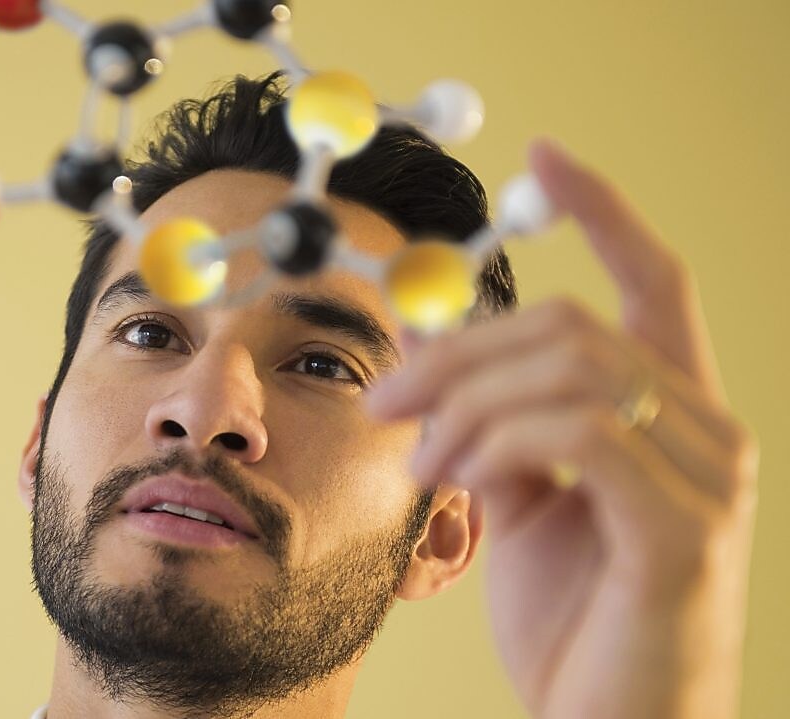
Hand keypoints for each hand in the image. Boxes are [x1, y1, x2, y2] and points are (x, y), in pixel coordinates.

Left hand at [366, 140, 757, 717]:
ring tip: (421, 462)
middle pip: (574, 324)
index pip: (652, 283)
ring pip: (571, 368)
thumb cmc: (572, 627)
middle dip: (460, 349)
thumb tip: (440, 371)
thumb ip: (497, 434)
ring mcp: (706, 477)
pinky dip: (495, 441)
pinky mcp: (682, 528)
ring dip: (466, 403)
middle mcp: (707, 431)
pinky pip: (580, 432)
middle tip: (385, 399)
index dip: (604, 209)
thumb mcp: (520, 511)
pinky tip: (455, 480)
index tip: (545, 155)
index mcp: (669, 416)